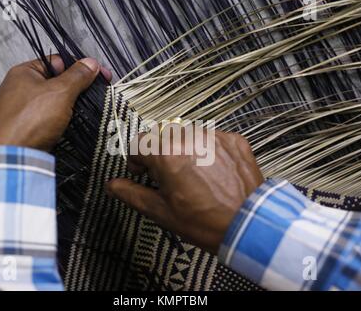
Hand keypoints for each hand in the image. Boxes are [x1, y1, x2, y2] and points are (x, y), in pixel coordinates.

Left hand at [0, 55, 111, 151]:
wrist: (11, 157)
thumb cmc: (30, 119)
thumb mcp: (60, 92)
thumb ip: (77, 76)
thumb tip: (91, 62)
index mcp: (25, 72)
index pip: (58, 61)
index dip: (81, 67)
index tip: (102, 75)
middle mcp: (21, 89)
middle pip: (58, 82)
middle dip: (78, 88)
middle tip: (99, 94)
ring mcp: (23, 110)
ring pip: (56, 102)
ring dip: (72, 106)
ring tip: (88, 111)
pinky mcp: (27, 128)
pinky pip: (50, 118)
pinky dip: (63, 120)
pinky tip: (73, 124)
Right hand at [106, 128, 264, 254]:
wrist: (247, 225)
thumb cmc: (204, 222)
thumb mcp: (161, 212)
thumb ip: (131, 194)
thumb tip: (112, 186)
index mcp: (167, 154)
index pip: (138, 143)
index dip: (136, 160)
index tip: (143, 172)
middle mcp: (190, 138)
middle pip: (162, 137)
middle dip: (160, 154)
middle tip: (169, 178)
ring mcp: (214, 137)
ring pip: (187, 135)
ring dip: (183, 150)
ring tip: (194, 176)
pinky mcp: (234, 140)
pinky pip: (211, 138)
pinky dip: (207, 150)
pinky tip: (213, 172)